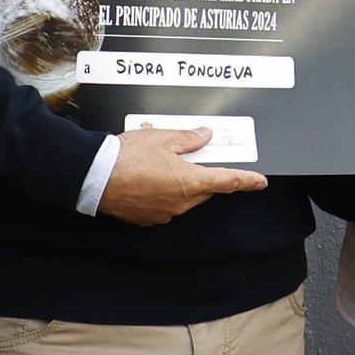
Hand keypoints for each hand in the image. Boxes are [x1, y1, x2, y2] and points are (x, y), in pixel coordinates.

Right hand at [97, 126, 268, 225]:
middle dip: (204, 174)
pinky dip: (165, 192)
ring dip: (182, 183)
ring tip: (163, 164)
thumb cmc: (127, 157)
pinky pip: (167, 204)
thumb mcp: (164, 138)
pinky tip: (151, 178)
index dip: (247, 180)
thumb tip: (205, 136)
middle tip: (193, 158)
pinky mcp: (149, 218)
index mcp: (191, 182)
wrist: (94, 177)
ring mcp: (165, 212)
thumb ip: (190, 138)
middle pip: (205, 188)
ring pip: (186, 197)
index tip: (259, 181)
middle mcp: (181, 202)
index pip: (228, 181)